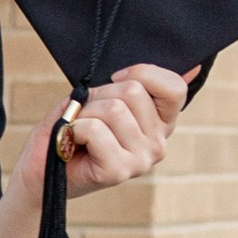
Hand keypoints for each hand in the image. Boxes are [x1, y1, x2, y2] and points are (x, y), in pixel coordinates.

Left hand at [30, 60, 187, 203]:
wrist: (43, 166)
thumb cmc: (74, 128)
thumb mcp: (106, 96)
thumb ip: (142, 82)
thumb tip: (194, 67)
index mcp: (161, 123)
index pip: (174, 88)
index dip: (141, 73)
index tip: (115, 80)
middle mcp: (158, 143)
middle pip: (133, 92)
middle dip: (99, 94)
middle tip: (89, 115)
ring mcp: (142, 160)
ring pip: (113, 109)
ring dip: (86, 113)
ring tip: (80, 130)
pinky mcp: (120, 171)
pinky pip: (96, 129)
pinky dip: (76, 128)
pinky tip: (75, 142)